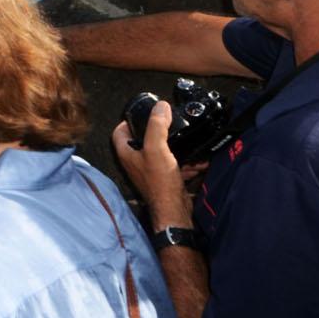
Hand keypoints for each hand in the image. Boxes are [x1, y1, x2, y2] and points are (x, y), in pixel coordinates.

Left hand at [111, 100, 193, 227]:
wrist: (175, 211)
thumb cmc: (160, 182)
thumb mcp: (157, 149)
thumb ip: (156, 126)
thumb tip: (160, 106)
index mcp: (127, 153)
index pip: (120, 131)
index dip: (129, 120)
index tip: (143, 112)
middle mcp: (136, 162)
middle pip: (142, 140)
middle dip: (158, 131)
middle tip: (170, 123)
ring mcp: (150, 171)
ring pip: (162, 152)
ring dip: (176, 147)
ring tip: (190, 141)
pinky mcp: (165, 179)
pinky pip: (175, 165)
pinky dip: (186, 161)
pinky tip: (199, 160)